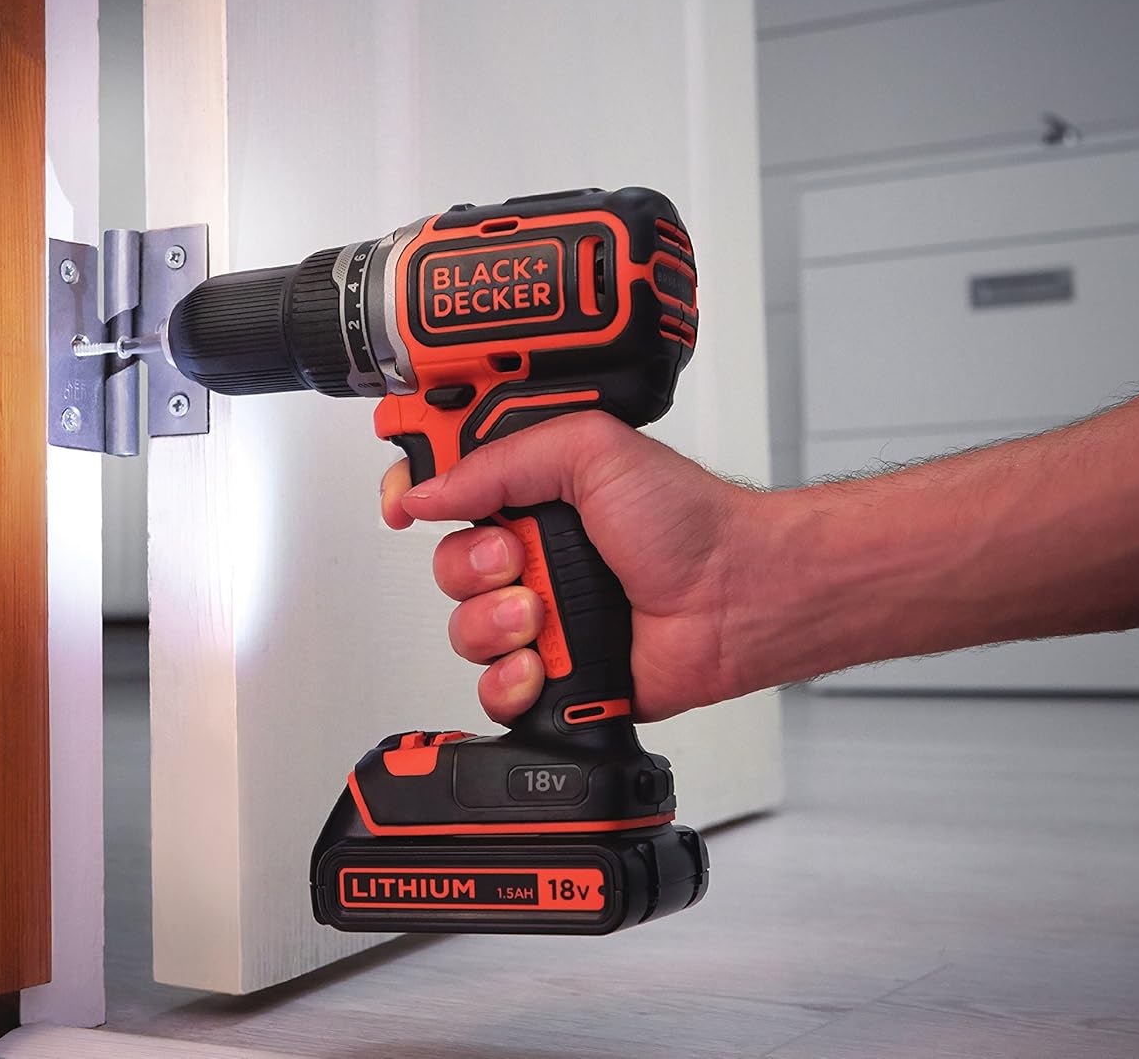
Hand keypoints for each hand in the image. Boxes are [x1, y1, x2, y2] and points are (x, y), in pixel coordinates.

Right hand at [380, 412, 766, 724]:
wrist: (734, 597)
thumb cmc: (687, 521)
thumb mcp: (591, 449)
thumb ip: (499, 461)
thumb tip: (427, 490)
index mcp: (534, 494)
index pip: (447, 490)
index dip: (414, 496)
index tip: (404, 508)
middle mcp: (532, 553)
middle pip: (446, 565)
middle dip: (472, 568)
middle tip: (518, 560)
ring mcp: (541, 615)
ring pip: (463, 630)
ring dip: (493, 624)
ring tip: (541, 615)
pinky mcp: (554, 672)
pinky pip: (492, 688)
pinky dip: (508, 680)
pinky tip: (541, 663)